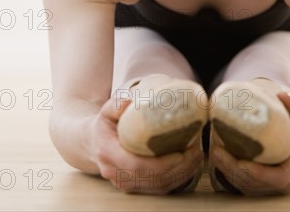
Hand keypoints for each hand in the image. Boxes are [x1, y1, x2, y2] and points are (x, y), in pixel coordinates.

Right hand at [87, 96, 203, 193]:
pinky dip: (178, 179)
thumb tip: (132, 100)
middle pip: (152, 178)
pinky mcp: (135, 188)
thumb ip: (117, 103)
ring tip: (197, 155)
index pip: (136, 165)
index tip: (180, 153)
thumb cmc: (104, 124)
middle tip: (197, 150)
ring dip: (182, 173)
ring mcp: (124, 183)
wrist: (91, 143)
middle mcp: (115, 173)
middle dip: (178, 167)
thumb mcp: (107, 110)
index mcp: (108, 153)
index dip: (160, 163)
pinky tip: (190, 165)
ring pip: (158, 186)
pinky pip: (159, 189)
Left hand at [209, 90, 289, 195]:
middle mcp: (289, 180)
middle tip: (217, 151)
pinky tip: (219, 160)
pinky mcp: (268, 188)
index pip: (280, 176)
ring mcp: (278, 187)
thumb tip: (282, 94)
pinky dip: (232, 176)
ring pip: (250, 187)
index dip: (260, 173)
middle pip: (259, 183)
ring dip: (229, 173)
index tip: (241, 161)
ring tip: (214, 153)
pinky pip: (247, 187)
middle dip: (235, 170)